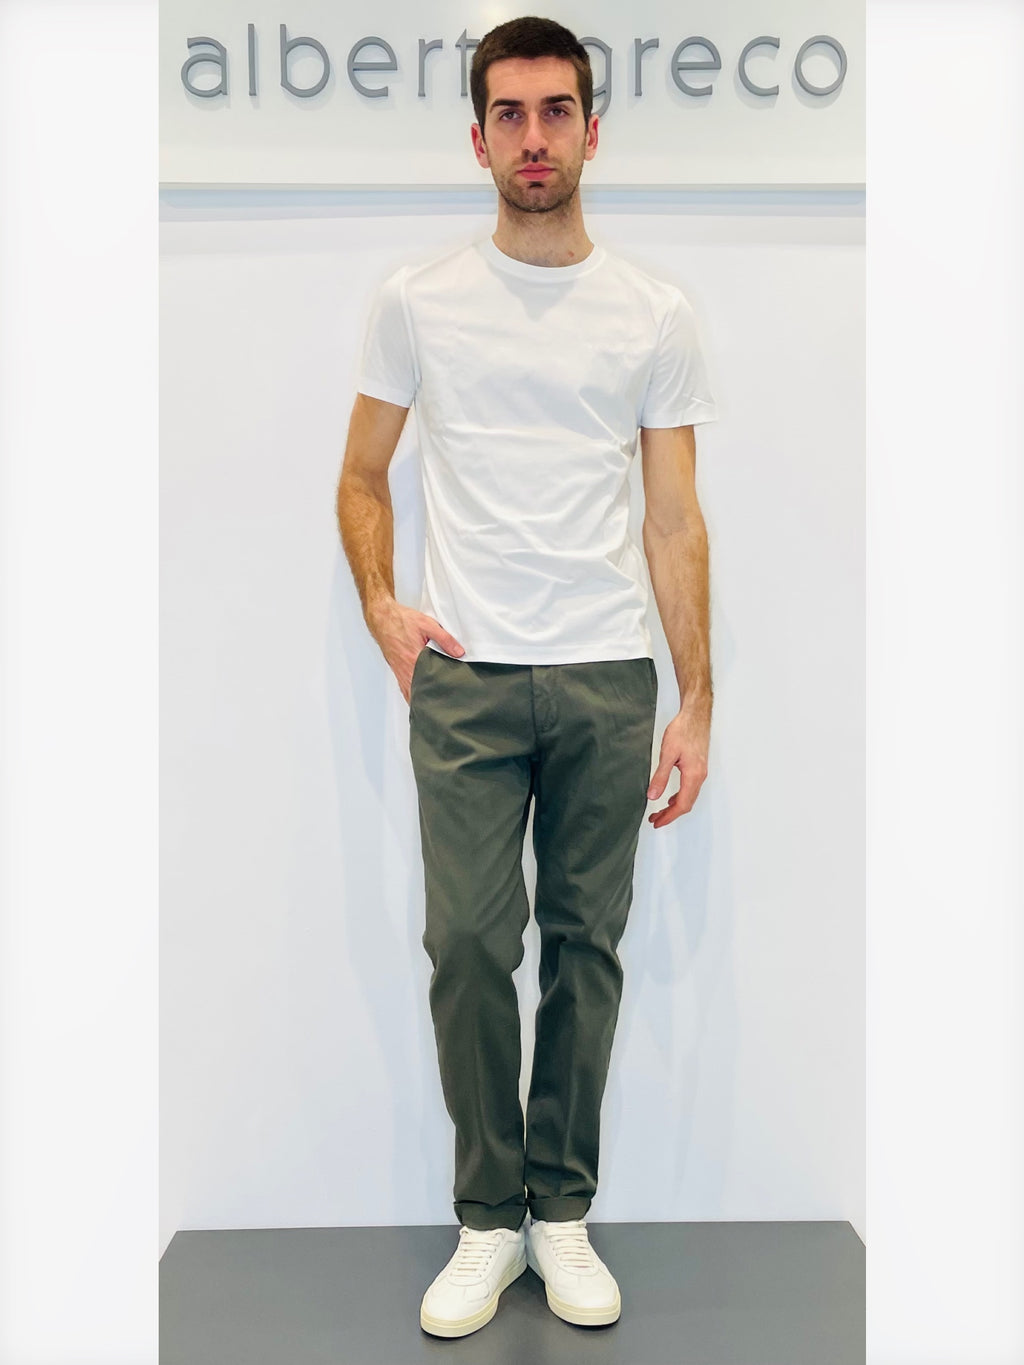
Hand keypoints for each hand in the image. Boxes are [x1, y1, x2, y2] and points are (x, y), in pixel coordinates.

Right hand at [366, 599, 465, 702]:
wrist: (383, 617)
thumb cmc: (402, 620)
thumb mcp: (428, 625)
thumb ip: (445, 639)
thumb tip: (459, 653)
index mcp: (414, 660)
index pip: (428, 684)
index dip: (437, 694)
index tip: (446, 702)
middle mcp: (405, 669)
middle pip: (418, 693)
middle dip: (428, 702)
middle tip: (441, 710)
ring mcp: (399, 671)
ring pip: (409, 692)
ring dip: (418, 700)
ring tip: (430, 710)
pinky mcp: (396, 669)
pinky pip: (404, 687)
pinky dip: (410, 695)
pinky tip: (417, 700)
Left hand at [646, 710, 709, 828]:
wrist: (695, 715)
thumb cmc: (683, 730)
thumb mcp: (667, 754)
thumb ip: (660, 777)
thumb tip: (653, 796)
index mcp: (693, 775)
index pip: (681, 804)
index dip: (669, 816)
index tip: (656, 822)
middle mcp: (700, 776)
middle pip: (686, 804)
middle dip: (670, 815)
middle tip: (655, 819)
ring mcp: (701, 772)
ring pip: (689, 797)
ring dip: (674, 807)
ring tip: (659, 811)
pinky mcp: (698, 767)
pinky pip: (690, 789)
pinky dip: (679, 797)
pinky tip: (670, 797)